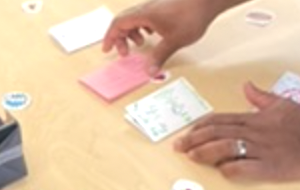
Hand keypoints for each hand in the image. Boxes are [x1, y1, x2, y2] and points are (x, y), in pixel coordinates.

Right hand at [102, 0, 218, 74]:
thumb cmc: (191, 16)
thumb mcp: (174, 41)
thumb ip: (159, 56)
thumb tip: (149, 72)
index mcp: (144, 15)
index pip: (119, 24)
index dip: (110, 37)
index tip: (107, 50)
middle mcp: (147, 8)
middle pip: (124, 21)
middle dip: (120, 38)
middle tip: (125, 53)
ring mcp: (155, 6)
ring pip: (135, 18)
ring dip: (132, 32)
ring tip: (141, 45)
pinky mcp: (163, 6)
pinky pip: (145, 16)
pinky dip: (142, 27)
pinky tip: (152, 34)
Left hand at [174, 82, 299, 181]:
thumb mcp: (281, 103)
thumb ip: (260, 97)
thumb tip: (246, 86)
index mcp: (253, 119)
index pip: (219, 120)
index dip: (200, 127)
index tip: (186, 134)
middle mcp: (253, 133)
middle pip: (216, 133)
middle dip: (194, 140)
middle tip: (178, 147)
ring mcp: (260, 150)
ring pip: (225, 148)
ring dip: (205, 152)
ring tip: (191, 156)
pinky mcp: (269, 167)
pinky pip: (243, 168)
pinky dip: (230, 169)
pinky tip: (220, 171)